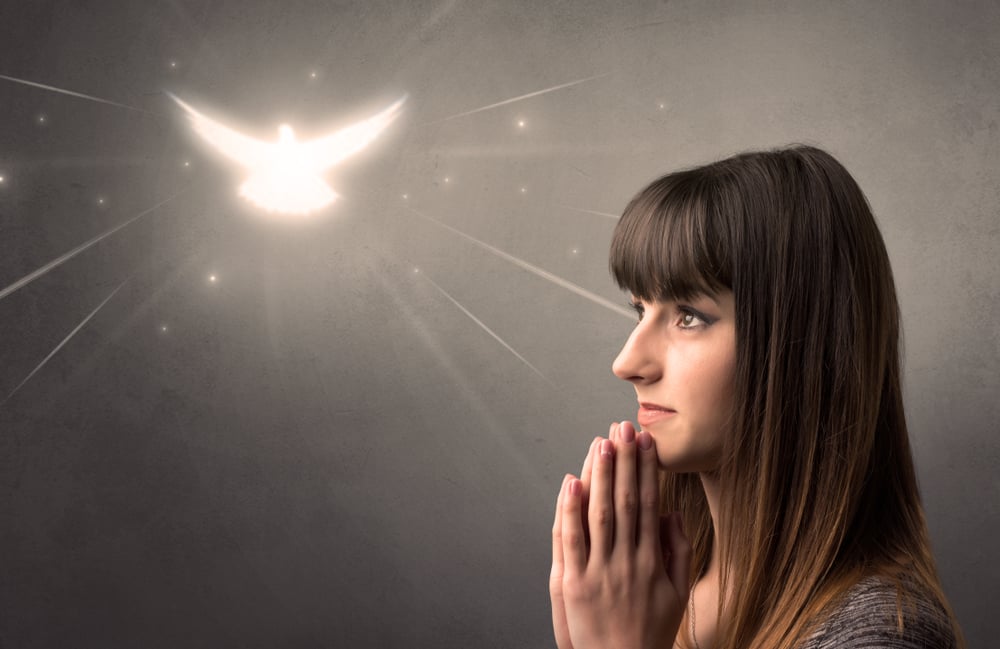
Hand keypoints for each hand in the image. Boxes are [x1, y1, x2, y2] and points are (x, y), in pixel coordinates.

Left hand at [550, 421, 690, 648]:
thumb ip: (678, 552)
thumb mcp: (677, 594)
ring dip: (601, 475)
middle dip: (625, 461)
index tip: (647, 442)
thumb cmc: (651, 631)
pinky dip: (570, 509)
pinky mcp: (572, 584)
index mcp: (652, 561)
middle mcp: (626, 562)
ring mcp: (598, 572)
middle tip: (624, 427)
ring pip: (599, 513)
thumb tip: (672, 512)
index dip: (648, 470)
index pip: (650, 504)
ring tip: (602, 442)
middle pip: (626, 500)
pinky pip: (570, 540)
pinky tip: (573, 482)